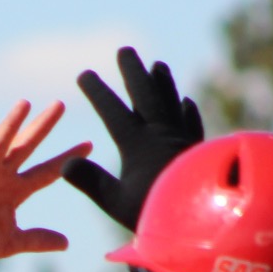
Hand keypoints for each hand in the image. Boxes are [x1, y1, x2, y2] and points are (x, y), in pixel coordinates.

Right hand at [0, 100, 89, 271]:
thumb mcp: (9, 243)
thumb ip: (35, 240)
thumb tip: (65, 244)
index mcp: (14, 191)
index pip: (46, 172)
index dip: (66, 158)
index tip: (90, 144)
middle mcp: (0, 177)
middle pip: (26, 147)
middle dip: (42, 127)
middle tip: (60, 105)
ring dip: (11, 125)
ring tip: (24, 104)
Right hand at [63, 46, 203, 230]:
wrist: (207, 221)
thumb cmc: (156, 214)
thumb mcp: (117, 203)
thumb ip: (91, 181)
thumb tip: (66, 163)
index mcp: (138, 145)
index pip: (113, 111)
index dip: (98, 92)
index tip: (85, 74)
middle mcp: (162, 135)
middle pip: (146, 95)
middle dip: (133, 72)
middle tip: (125, 51)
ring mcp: (183, 140)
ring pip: (171, 103)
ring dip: (163, 83)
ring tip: (158, 65)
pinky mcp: (199, 152)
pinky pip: (191, 125)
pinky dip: (187, 112)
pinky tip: (186, 104)